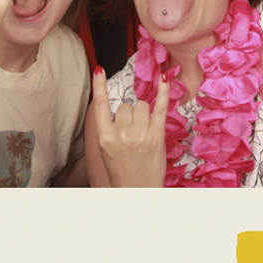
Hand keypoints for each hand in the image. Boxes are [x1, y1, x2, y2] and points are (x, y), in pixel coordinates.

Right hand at [89, 65, 168, 187]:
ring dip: (143, 114)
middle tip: (132, 135)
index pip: (100, 104)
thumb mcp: (106, 150)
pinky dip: (163, 92)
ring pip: (141, 105)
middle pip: (126, 105)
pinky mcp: (157, 136)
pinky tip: (164, 78)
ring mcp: (140, 134)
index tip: (99, 69)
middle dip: (130, 115)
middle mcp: (122, 133)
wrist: (137, 193)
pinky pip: (160, 108)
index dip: (99, 86)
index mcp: (105, 137)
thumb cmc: (122, 172)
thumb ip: (110, 128)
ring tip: (143, 133)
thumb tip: (121, 107)